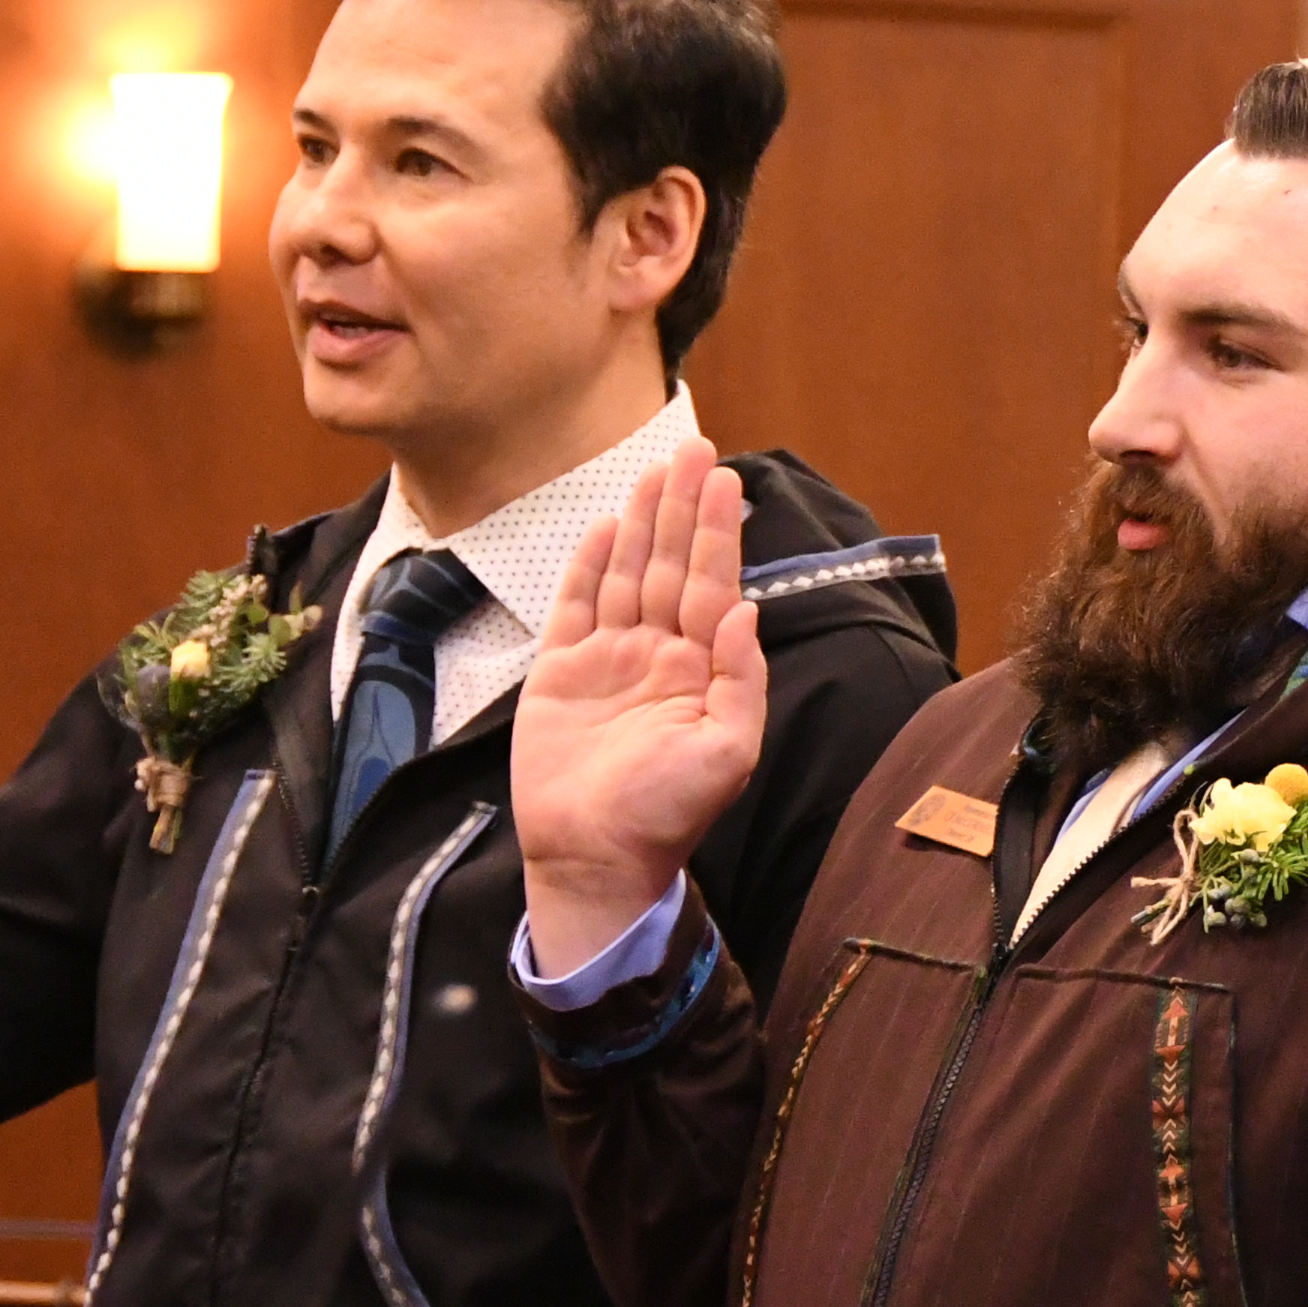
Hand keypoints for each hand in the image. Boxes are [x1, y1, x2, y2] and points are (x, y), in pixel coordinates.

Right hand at [511, 445, 766, 968]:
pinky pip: (577, 606)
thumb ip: (742, 682)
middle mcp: (658, 655)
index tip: (725, 480)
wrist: (594, 857)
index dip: (718, 531)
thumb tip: (745, 612)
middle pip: (673, 565)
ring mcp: (609, 660)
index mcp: (700, 670)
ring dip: (643, 523)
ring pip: (629, 575)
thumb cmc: (666, 815)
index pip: (713, 584)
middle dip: (684, 508)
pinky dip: (590, 566)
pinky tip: (607, 527)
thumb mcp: (727, 755)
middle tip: (695, 449)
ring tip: (655, 470)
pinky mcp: (562, 673)